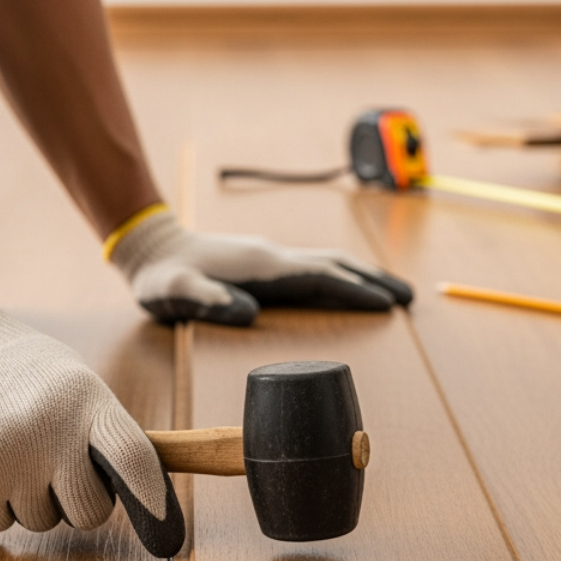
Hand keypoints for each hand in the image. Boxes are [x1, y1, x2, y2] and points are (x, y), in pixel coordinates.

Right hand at [0, 266, 183, 556]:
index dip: (154, 505)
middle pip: (89, 510)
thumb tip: (148, 494)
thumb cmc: (18, 370)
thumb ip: (104, 433)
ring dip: (28, 499)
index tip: (168, 539)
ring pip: (39, 520)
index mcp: (84, 399)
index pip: (133, 460)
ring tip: (6, 447)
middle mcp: (46, 429)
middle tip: (54, 463)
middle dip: (77, 500)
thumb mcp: (73, 383)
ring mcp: (2, 458)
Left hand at [107, 206, 412, 325]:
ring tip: (393, 291)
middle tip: (410, 298)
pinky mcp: (266, 262)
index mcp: (263, 268)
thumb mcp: (175, 294)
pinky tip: (348, 283)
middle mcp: (274, 257)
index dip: (356, 291)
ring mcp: (271, 257)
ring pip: (330, 262)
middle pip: (338, 266)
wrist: (150, 247)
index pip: (322, 278)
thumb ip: (208, 302)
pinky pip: (316, 266)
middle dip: (375, 281)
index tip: (388, 306)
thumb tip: (248, 313)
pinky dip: (342, 274)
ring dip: (364, 275)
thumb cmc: (161, 278)